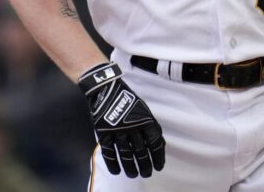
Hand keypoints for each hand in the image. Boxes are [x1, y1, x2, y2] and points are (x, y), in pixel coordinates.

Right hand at [78, 62, 165, 177]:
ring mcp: (117, 130)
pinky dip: (113, 163)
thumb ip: (151, 126)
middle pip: (141, 151)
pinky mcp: (104, 132)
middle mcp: (133, 126)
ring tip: (134, 175)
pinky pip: (109, 151)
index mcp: (145, 120)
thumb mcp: (144, 109)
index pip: (155, 143)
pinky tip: (117, 171)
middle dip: (145, 165)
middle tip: (147, 174)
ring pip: (126, 154)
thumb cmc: (127, 99)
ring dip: (130, 167)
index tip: (159, 166)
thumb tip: (160, 144)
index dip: (158, 156)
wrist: (106, 88)